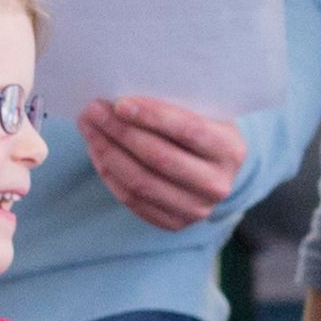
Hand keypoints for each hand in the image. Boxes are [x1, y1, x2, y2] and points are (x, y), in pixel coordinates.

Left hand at [78, 94, 247, 230]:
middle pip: (159, 158)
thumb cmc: (200, 126)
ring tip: (89, 128)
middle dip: (120, 132)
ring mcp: (196, 209)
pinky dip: (110, 174)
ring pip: (141, 182)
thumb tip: (120, 97)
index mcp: (230, 149)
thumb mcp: (201, 110)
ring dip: (108, 152)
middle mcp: (217, 184)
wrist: (212, 165)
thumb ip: (173, 103)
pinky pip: (133, 200)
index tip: (119, 104)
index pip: (188, 131)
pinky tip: (97, 152)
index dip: (152, 117)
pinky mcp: (175, 223)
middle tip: (93, 111)